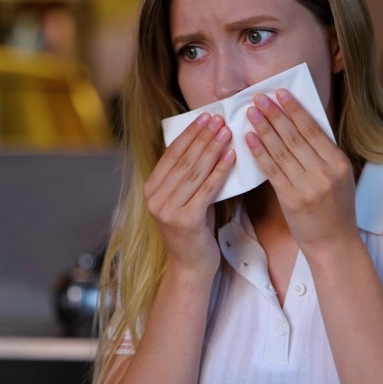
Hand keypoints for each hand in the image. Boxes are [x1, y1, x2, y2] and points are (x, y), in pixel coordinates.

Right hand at [143, 113, 235, 275]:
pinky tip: (231, 156)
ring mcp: (168, 211)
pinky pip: (207, 189)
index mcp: (151, 189)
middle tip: (219, 118)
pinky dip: (220, 171)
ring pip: (195, 172)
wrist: (191, 266)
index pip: (171, 154)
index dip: (189, 134)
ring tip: (227, 131)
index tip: (205, 117)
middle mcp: (155, 199)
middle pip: (183, 160)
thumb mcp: (185, 199)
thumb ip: (187, 177)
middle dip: (203, 136)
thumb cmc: (194, 230)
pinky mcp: (186, 221)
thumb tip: (206, 143)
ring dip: (213, 148)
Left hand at [245, 89, 356, 253]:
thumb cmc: (336, 208)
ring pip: (281, 151)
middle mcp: (324, 172)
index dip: (294, 110)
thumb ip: (324, 153)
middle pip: (295, 137)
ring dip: (264, 129)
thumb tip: (300, 124)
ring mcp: (307, 186)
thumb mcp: (340, 177)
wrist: (333, 243)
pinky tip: (249, 138)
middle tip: (259, 97)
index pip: (313, 130)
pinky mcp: (290, 199)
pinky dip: (259, 152)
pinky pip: (271, 170)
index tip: (280, 93)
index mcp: (339, 163)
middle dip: (275, 114)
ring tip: (251, 112)